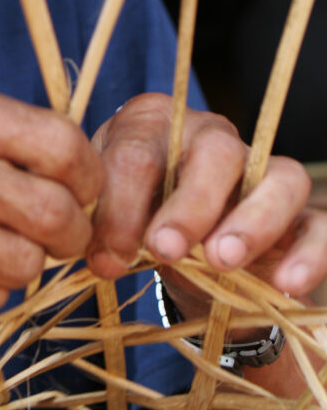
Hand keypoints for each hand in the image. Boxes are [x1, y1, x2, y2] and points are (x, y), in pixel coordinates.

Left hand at [86, 92, 326, 300]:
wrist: (172, 243)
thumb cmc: (131, 214)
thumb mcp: (107, 212)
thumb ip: (105, 224)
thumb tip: (105, 258)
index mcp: (154, 125)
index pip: (138, 152)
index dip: (121, 205)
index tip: (107, 257)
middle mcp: (213, 136)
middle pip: (215, 153)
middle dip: (189, 204)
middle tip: (165, 249)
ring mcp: (263, 173)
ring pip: (280, 178)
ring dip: (252, 220)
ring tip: (223, 261)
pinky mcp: (300, 216)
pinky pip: (320, 225)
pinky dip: (309, 253)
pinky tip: (287, 284)